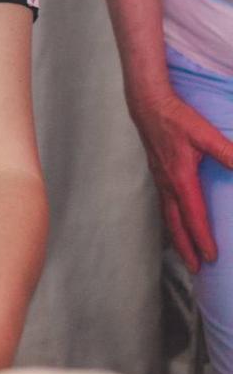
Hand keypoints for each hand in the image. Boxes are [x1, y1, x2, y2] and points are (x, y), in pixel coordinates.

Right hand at [131, 87, 232, 271]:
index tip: (211, 257)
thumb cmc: (176, 119)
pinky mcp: (157, 173)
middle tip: (195, 269)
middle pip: (176, 224)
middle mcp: (168, 184)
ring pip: (167, 216)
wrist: (148, 105)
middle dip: (186, 248)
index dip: (202, 238)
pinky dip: (170, 220)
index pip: (194, 216)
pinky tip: (175, 221)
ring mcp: (160, 179)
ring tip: (185, 253)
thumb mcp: (206, 134)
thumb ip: (227, 153)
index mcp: (181, 179)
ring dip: (177, 237)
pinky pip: (164, 204)